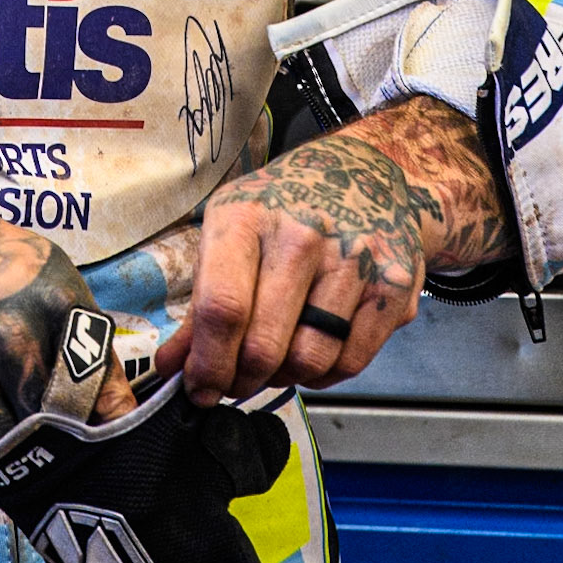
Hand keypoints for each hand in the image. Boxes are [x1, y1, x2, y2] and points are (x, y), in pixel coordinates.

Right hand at [0, 149, 134, 451]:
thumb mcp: (41, 276)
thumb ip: (82, 337)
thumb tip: (120, 412)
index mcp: (54, 298)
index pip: (96, 385)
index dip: (102, 424)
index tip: (103, 448)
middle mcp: (8, 326)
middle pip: (49, 419)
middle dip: (52, 441)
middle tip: (50, 447)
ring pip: (3, 436)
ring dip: (7, 445)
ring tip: (3, 427)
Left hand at [156, 94, 511, 404]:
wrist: (369, 173)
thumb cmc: (287, 206)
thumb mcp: (231, 229)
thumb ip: (200, 303)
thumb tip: (170, 367)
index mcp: (250, 217)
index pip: (222, 308)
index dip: (206, 364)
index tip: (198, 390)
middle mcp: (304, 235)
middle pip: (264, 346)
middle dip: (241, 380)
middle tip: (235, 381)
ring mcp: (354, 261)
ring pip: (308, 363)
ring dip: (285, 377)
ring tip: (277, 356)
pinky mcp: (392, 288)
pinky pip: (350, 364)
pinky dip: (325, 373)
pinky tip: (314, 349)